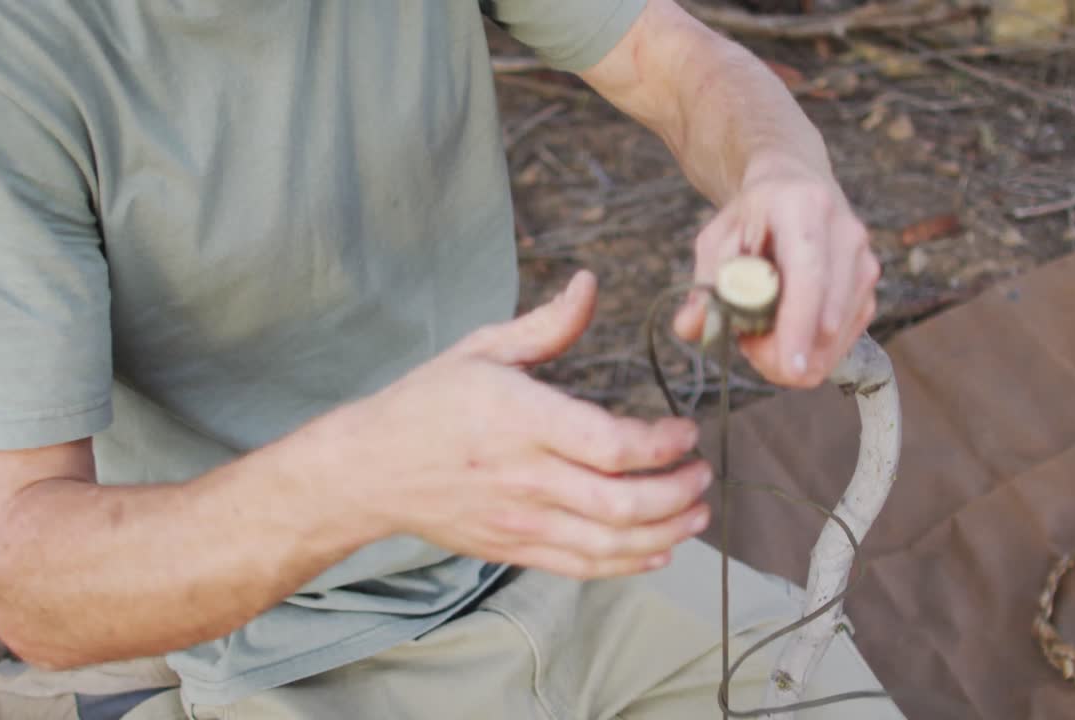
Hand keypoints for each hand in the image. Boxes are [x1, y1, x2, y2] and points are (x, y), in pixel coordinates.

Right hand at [323, 271, 709, 578]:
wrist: (371, 469)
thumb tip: (590, 284)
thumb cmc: (429, 403)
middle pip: (621, 503)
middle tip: (703, 473)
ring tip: (696, 512)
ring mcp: (520, 520)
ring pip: (610, 543)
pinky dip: (629, 563)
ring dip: (666, 532)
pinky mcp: (514, 548)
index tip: (685, 432)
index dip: (662, 445)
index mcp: (521, 419)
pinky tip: (659, 549)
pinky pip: (583, 566)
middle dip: (677, 493)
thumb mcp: (484, 349)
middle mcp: (525, 476)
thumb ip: (548, 324)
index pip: (610, 446)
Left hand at [674, 161, 879, 387]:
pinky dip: (807, 351)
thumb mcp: (717, 241)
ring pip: (834, 340)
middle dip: (782, 352)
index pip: (808, 276)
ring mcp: (865, 264)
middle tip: (744, 341)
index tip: (790, 369)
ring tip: (762, 326)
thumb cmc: (751, 217)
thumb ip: (705, 287)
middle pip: (826, 317)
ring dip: (793, 352)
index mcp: (804, 208)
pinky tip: (784, 329)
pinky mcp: (869, 292)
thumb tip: (687, 328)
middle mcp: (847, 234)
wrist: (795, 187)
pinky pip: (840, 345)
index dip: (799, 325)